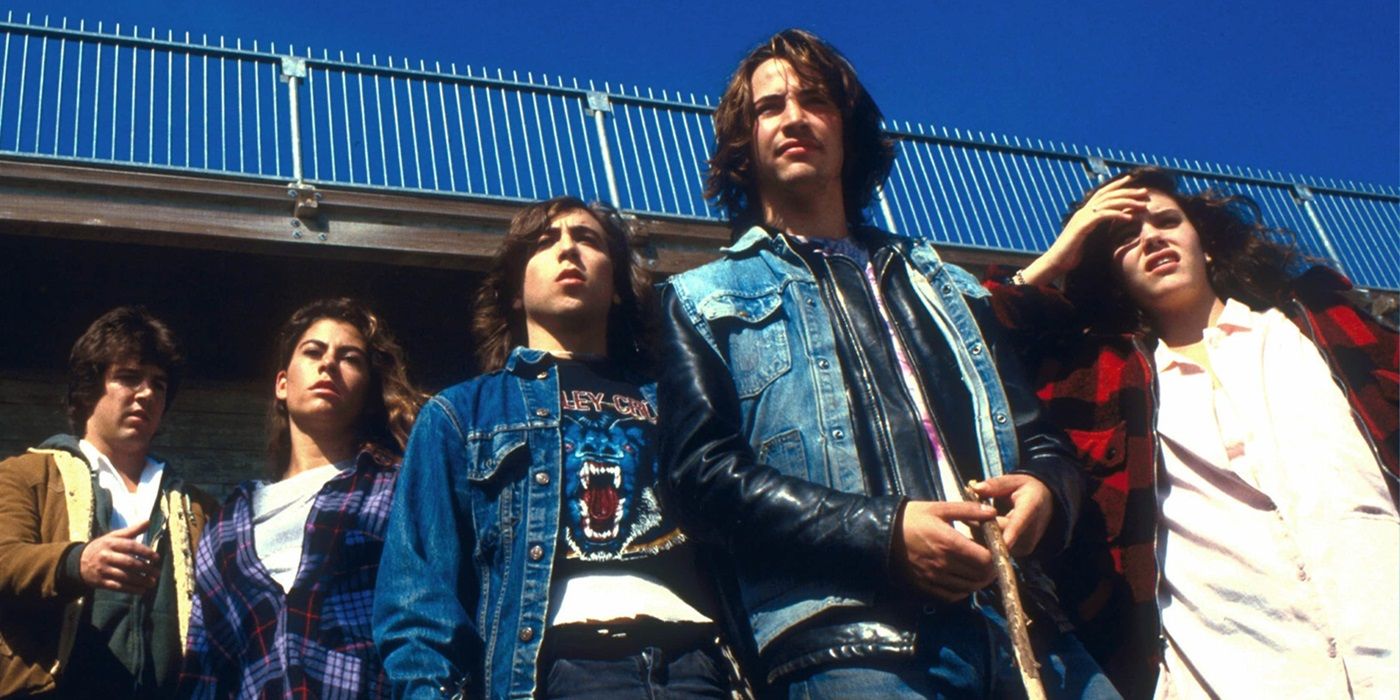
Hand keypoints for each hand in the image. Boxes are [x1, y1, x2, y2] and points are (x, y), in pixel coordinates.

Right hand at [79, 520, 160, 593]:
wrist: (78, 562)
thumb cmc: (103, 547)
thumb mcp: (113, 536)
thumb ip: (131, 530)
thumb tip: (148, 521)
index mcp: (111, 543)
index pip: (131, 547)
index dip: (145, 552)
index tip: (157, 558)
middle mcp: (106, 556)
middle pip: (129, 563)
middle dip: (145, 569)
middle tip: (157, 573)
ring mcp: (102, 570)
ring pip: (124, 576)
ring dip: (140, 581)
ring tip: (152, 582)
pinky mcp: (100, 582)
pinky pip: (117, 587)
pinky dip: (130, 589)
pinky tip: (141, 591)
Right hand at [896, 500, 997, 601]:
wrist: (882, 533)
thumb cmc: (912, 517)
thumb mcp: (939, 508)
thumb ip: (968, 511)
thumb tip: (992, 513)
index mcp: (950, 543)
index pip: (985, 560)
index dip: (996, 558)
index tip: (997, 551)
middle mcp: (944, 564)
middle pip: (980, 577)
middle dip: (990, 571)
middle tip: (991, 562)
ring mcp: (934, 578)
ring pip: (968, 588)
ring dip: (978, 582)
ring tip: (979, 571)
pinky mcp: (925, 587)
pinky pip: (952, 596)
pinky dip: (962, 591)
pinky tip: (963, 581)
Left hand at [969, 475, 1053, 556]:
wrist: (1044, 503)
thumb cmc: (1027, 490)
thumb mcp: (1014, 481)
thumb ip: (995, 485)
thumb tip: (976, 487)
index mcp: (1031, 509)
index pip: (1019, 523)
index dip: (1010, 534)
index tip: (1001, 543)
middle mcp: (1030, 532)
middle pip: (1000, 534)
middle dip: (979, 524)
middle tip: (962, 513)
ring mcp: (1024, 545)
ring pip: (995, 542)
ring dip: (980, 532)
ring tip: (971, 517)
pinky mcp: (1018, 553)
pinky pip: (996, 547)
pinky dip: (985, 538)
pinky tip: (979, 526)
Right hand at [1020, 179, 1150, 284]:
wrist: (1055, 262)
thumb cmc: (1072, 254)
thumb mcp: (1088, 239)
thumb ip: (1098, 230)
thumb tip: (1111, 228)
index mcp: (1084, 213)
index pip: (1102, 194)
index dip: (1117, 185)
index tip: (1132, 181)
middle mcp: (1083, 212)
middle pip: (1108, 195)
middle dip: (1128, 191)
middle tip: (1145, 192)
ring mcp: (1082, 218)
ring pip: (1108, 203)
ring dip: (1127, 202)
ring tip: (1142, 204)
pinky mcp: (1082, 226)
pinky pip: (1102, 216)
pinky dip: (1117, 215)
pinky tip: (1129, 217)